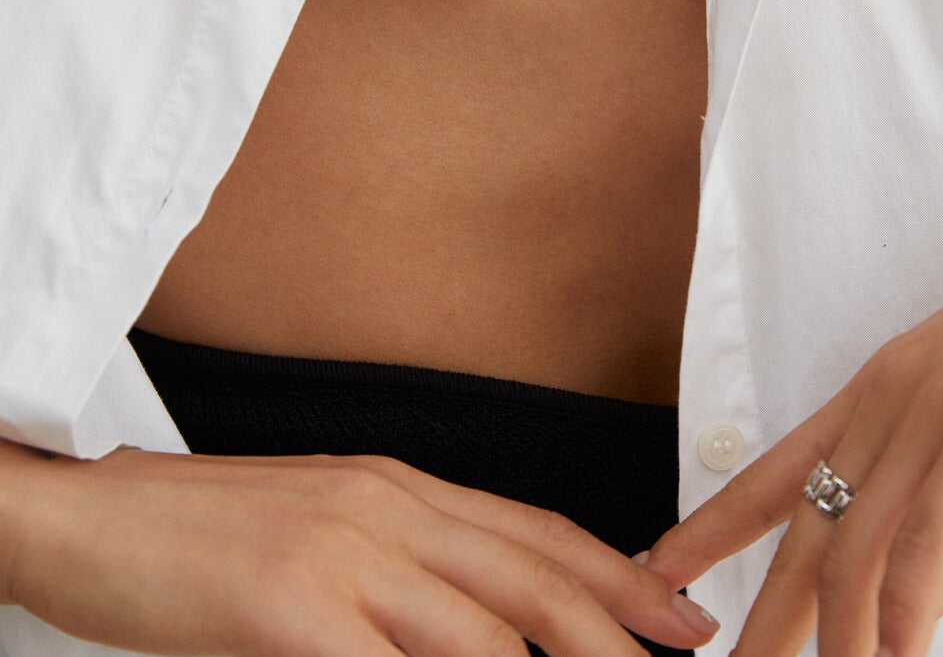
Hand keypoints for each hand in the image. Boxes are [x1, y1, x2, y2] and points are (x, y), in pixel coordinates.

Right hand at [3, 443, 723, 655]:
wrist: (97, 517)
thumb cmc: (209, 531)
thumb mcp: (325, 525)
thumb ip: (406, 559)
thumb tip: (487, 620)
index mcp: (395, 485)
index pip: (531, 527)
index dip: (614, 569)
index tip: (674, 611)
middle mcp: (383, 507)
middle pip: (528, 574)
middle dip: (617, 626)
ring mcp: (338, 554)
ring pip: (482, 628)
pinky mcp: (287, 604)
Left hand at [634, 213, 942, 656]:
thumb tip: (913, 603)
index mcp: (873, 398)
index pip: (774, 474)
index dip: (712, 527)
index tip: (660, 569)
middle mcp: (884, 403)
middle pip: (806, 526)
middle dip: (766, 612)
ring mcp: (931, 411)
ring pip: (858, 540)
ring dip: (840, 635)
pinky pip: (930, 531)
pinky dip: (907, 606)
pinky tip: (895, 655)